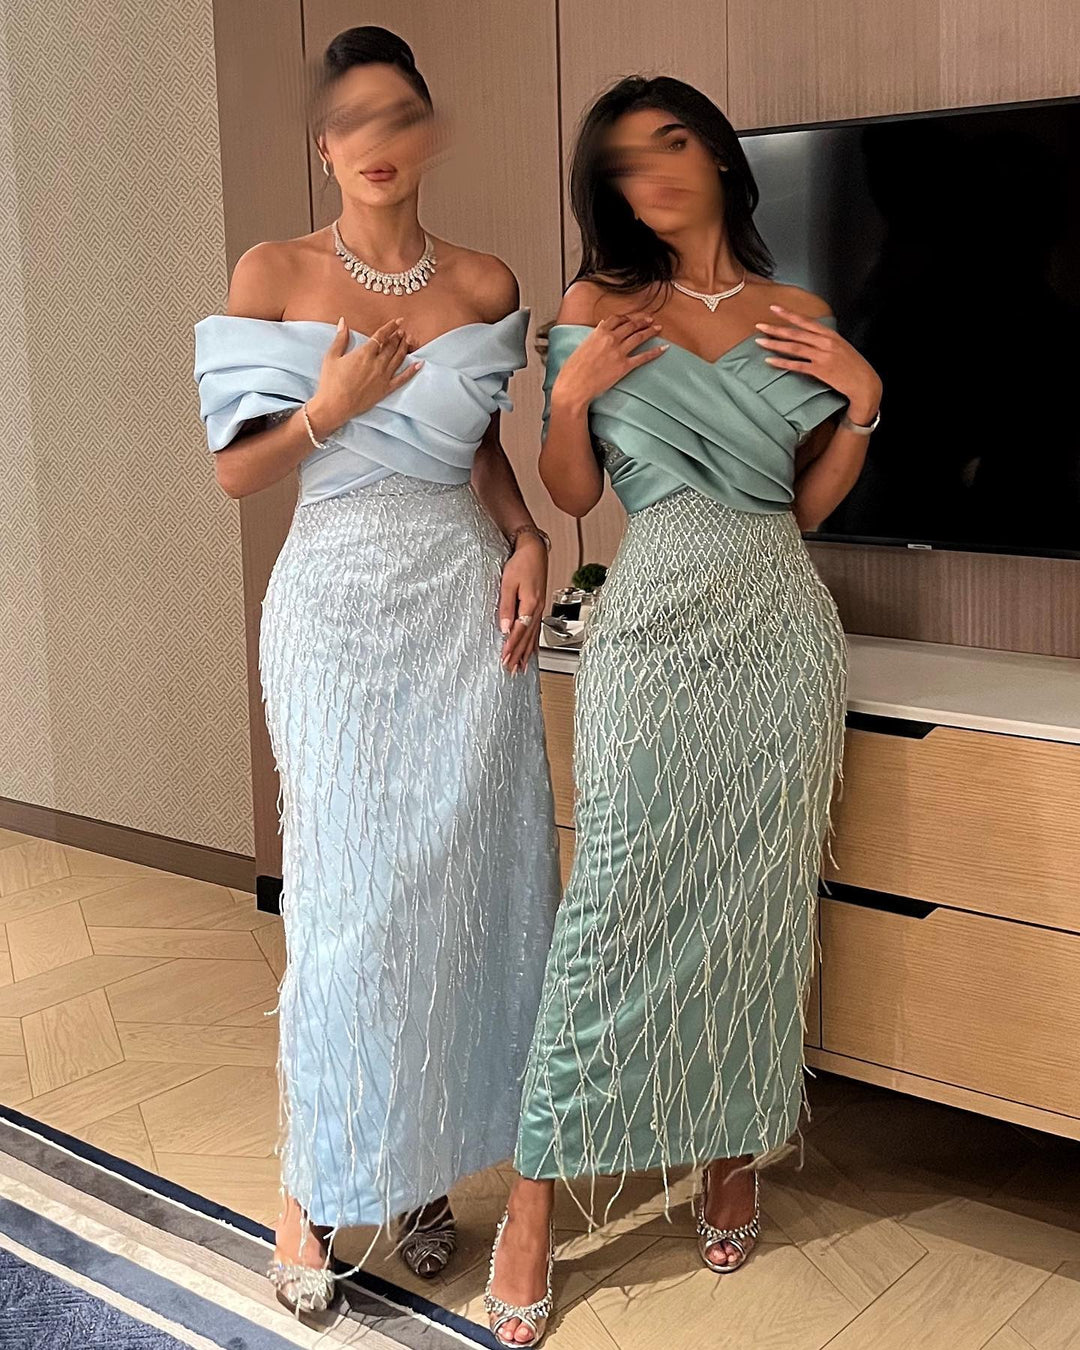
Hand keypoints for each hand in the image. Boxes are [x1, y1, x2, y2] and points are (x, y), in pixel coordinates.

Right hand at [307, 317, 422, 435]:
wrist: (335, 405)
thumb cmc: (331, 381)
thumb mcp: (332, 356)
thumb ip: (340, 338)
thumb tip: (343, 321)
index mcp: (364, 353)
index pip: (381, 336)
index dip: (390, 327)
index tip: (398, 321)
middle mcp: (377, 363)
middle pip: (391, 346)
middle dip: (398, 336)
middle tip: (403, 330)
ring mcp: (383, 377)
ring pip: (398, 359)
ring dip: (404, 347)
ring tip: (409, 339)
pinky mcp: (386, 389)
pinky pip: (402, 378)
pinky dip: (412, 371)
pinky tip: (419, 364)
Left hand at [498, 535, 546, 674]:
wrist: (534, 550)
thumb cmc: (521, 563)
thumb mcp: (508, 583)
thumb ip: (506, 606)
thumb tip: (504, 627)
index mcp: (530, 604)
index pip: (519, 631)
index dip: (511, 646)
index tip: (504, 659)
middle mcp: (537, 609)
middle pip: (527, 638)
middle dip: (518, 655)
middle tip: (511, 670)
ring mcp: (539, 609)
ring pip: (533, 636)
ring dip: (526, 653)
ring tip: (521, 667)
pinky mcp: (538, 606)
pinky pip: (536, 630)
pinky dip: (533, 644)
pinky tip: (532, 652)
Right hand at [552, 310, 667, 409]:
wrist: (574, 385)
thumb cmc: (573, 369)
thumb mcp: (582, 346)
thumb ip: (594, 336)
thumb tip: (602, 327)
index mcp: (599, 332)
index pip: (617, 319)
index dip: (627, 318)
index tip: (633, 318)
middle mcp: (610, 339)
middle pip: (631, 325)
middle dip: (642, 321)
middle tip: (650, 320)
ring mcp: (618, 352)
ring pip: (639, 337)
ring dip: (650, 331)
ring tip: (658, 328)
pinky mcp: (624, 366)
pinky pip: (643, 357)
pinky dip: (655, 352)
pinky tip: (663, 348)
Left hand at [755, 306, 881, 423]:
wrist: (864, 382)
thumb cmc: (852, 365)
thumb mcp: (840, 346)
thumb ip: (825, 340)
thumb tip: (809, 336)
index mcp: (830, 334)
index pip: (806, 321)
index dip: (789, 314)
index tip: (774, 308)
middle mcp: (825, 342)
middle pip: (796, 333)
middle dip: (776, 328)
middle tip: (759, 325)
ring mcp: (822, 356)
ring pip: (794, 347)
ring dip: (775, 344)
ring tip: (760, 341)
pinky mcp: (820, 370)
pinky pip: (797, 365)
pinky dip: (782, 363)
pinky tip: (770, 361)